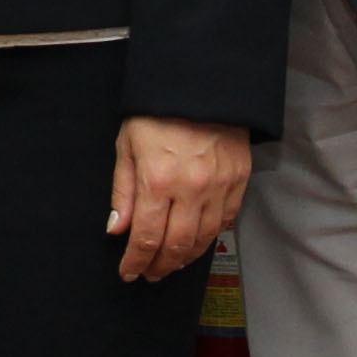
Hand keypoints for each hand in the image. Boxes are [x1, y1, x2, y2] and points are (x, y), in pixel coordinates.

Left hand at [111, 116, 248, 281]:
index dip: (136, 261)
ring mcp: (219, 186)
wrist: (201, 84)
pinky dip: (211, 236)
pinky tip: (198, 241)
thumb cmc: (158, 111)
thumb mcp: (127, 145)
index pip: (146, 237)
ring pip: (204, 239)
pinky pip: (227, 220)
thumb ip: (123, 191)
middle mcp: (191, 189)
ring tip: (171, 262)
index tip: (129, 272)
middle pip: (177, 246)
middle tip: (150, 273)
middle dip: (160, 266)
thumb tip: (117, 228)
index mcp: (157, 180)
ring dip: (186, 257)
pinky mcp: (239, 180)